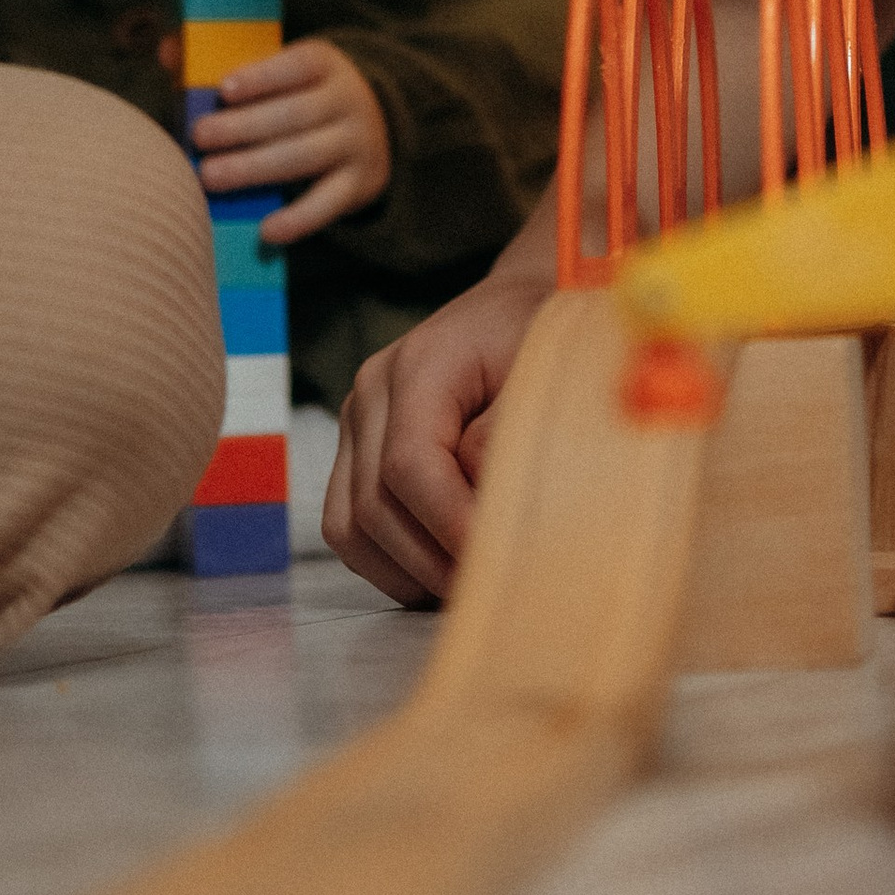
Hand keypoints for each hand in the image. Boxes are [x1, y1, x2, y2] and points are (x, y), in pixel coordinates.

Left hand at [192, 36, 390, 244]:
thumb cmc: (300, 96)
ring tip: (210, 177)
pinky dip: (300, 219)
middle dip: (244, 127)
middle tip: (199, 137)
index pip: (299, 64)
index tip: (225, 89)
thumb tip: (167, 50)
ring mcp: (358, 143)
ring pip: (307, 156)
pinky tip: (267, 230)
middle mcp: (349, 100)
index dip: (263, 76)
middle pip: (297, 114)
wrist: (372, 127)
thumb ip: (221, 60)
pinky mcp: (361, 182)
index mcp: (325, 64)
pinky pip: (330, 203)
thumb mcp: (278, 70)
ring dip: (255, 168)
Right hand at [324, 245, 554, 604]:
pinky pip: (348, 526)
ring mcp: (356, 423)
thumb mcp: (546, 372)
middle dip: (431, 560)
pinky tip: (440, 569)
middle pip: (372, 505)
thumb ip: (510, 432)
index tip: (496, 560)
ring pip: (349, 527)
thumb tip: (482, 500)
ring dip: (405, 571)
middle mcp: (372, 393)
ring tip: (466, 585)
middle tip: (490, 587)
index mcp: (419, 365)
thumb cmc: (542, 338)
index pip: (408, 465)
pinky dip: (389, 562)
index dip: (448, 523)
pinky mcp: (356, 452)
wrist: (516, 307)